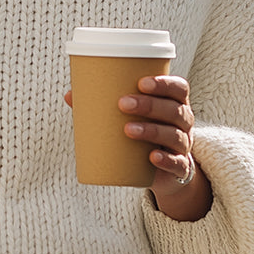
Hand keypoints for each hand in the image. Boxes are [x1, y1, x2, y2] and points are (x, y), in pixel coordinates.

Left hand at [118, 76, 211, 219]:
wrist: (162, 171)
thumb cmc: (144, 132)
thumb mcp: (130, 117)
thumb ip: (104, 106)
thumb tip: (71, 95)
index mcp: (174, 104)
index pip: (179, 88)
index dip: (164, 84)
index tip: (141, 82)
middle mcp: (183, 122)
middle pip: (175, 110)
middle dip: (150, 105)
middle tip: (123, 103)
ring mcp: (183, 146)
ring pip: (175, 135)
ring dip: (152, 130)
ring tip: (127, 130)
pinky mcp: (180, 168)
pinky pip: (178, 164)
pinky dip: (166, 160)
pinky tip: (152, 157)